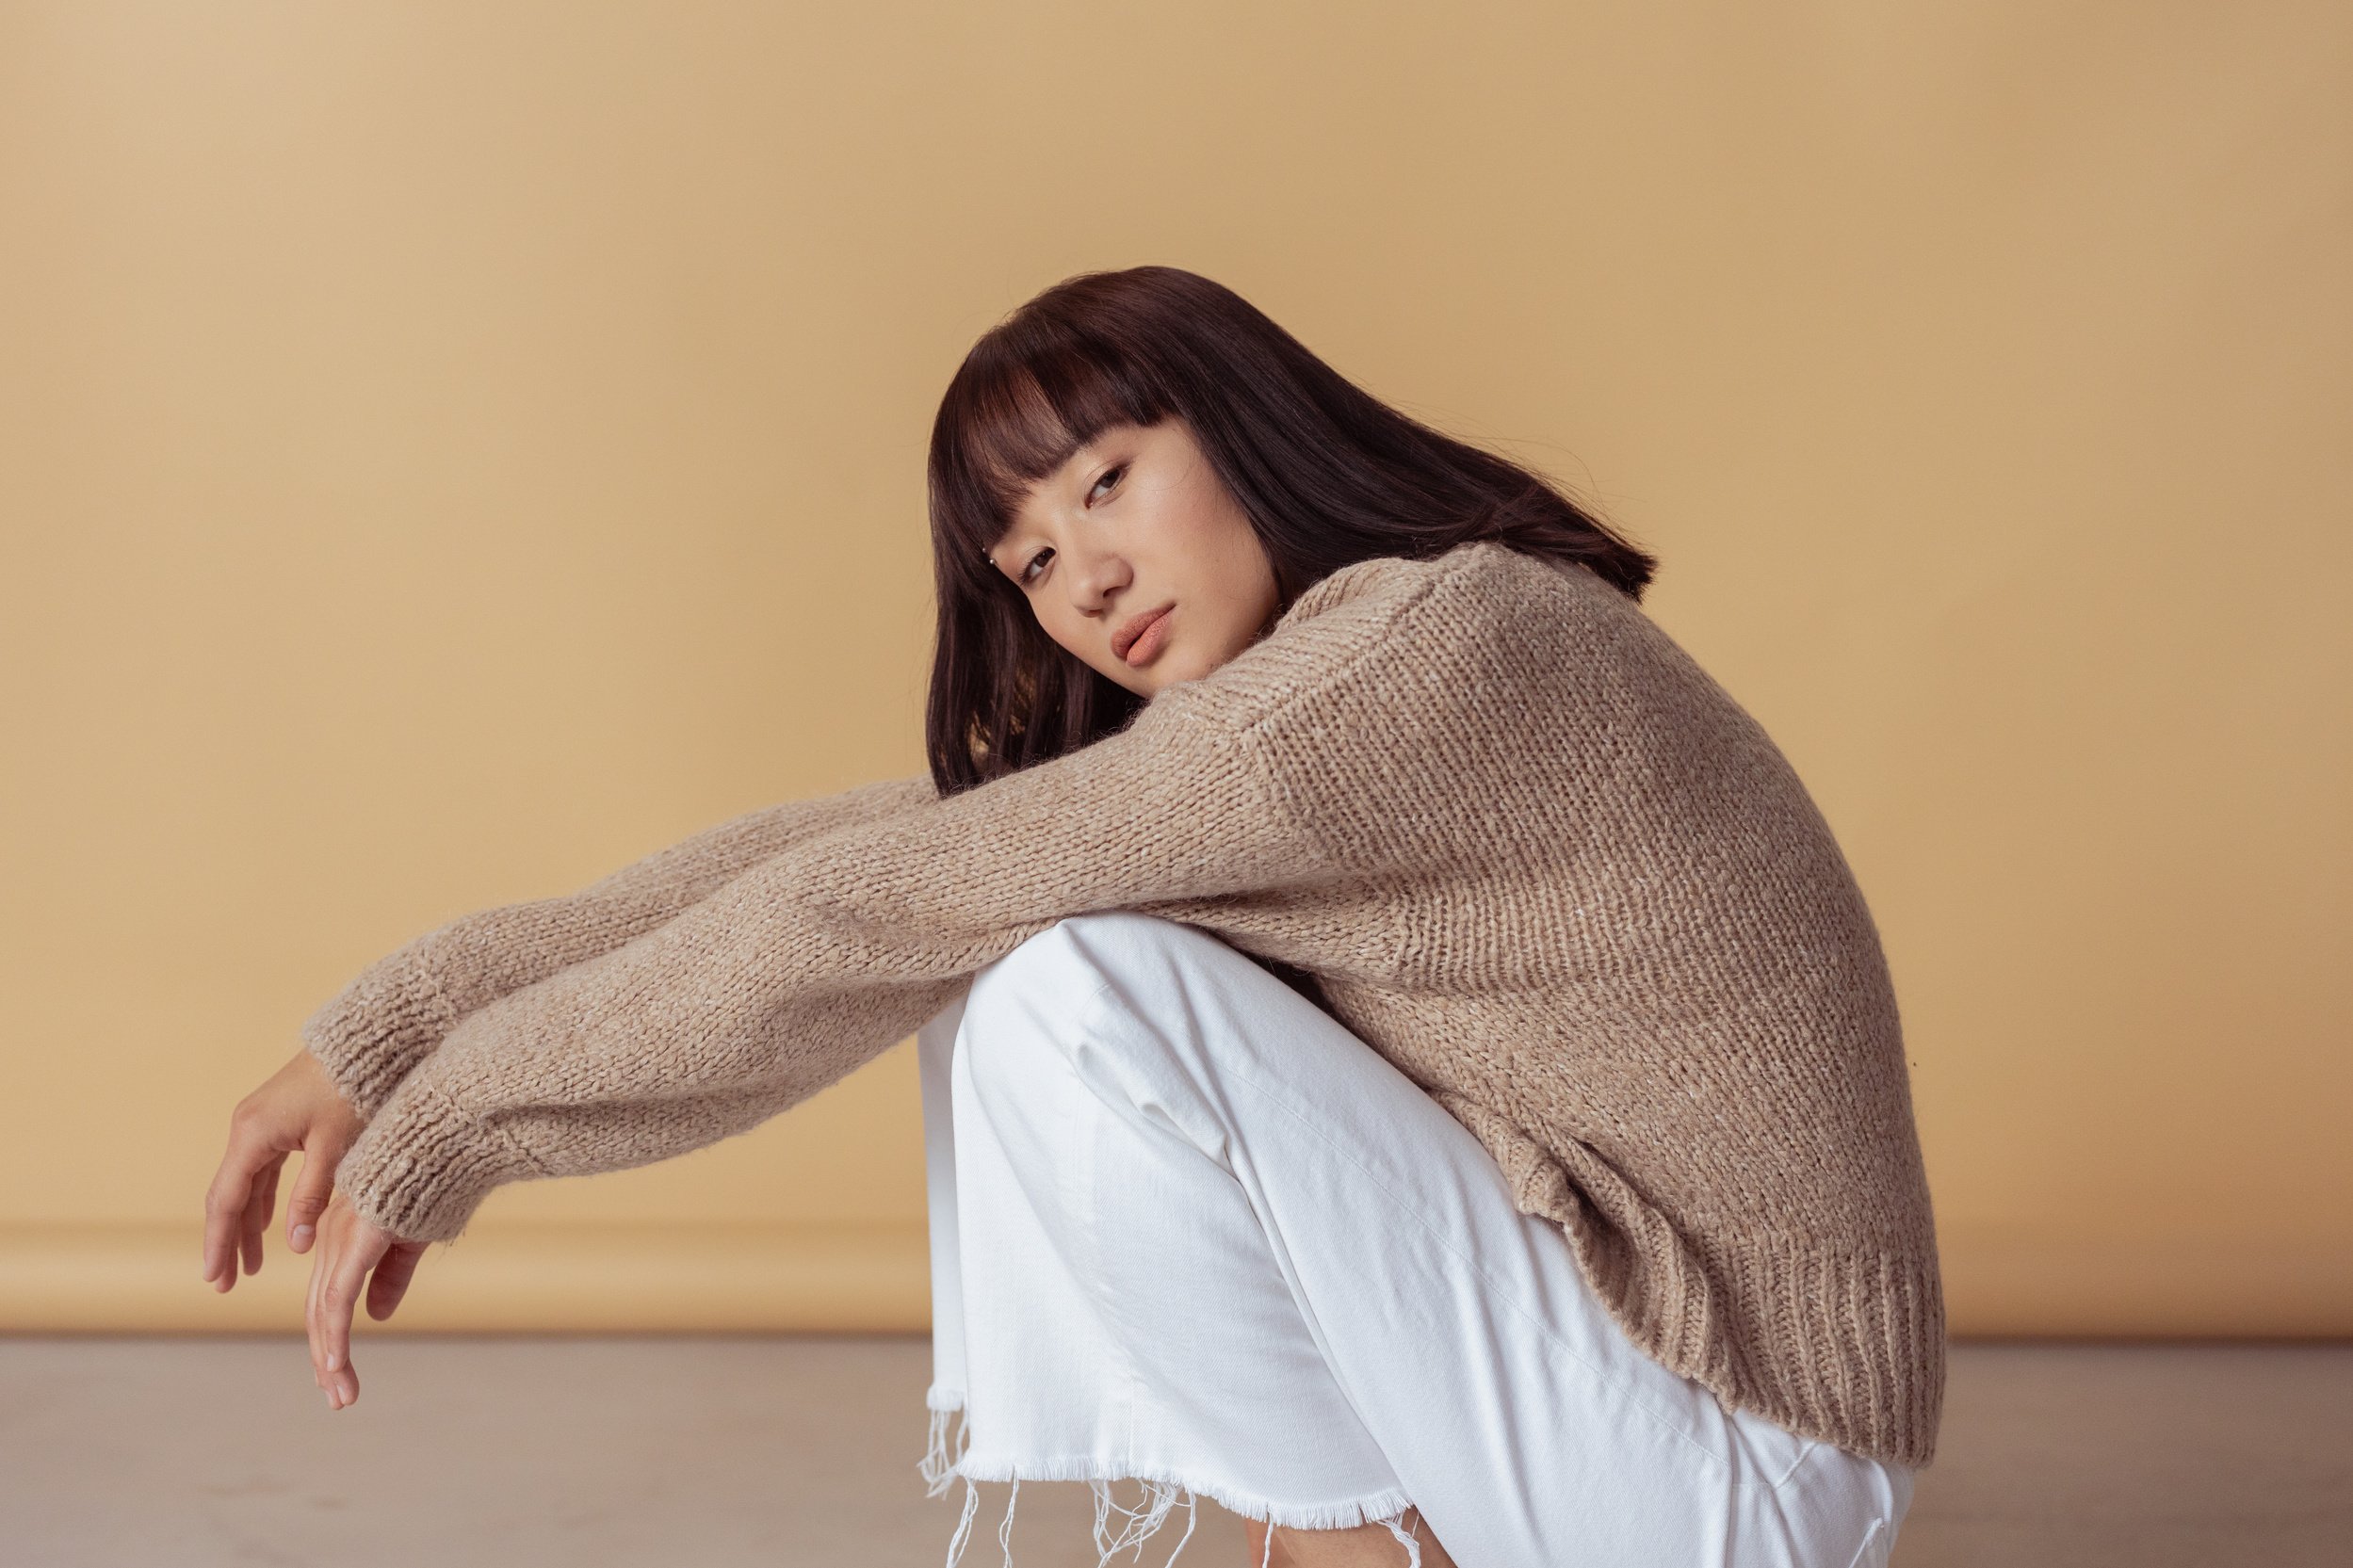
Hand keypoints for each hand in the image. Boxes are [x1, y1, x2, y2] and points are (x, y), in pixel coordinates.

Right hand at [202, 1045, 367, 1290]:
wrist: (368, 1041)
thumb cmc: (353, 1089)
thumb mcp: (335, 1147)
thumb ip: (312, 1197)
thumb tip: (296, 1246)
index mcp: (253, 1134)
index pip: (227, 1200)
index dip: (220, 1243)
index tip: (214, 1279)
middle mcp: (247, 1127)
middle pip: (228, 1195)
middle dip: (227, 1240)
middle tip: (225, 1284)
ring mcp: (260, 1122)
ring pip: (246, 1184)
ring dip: (246, 1223)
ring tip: (249, 1266)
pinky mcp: (278, 1120)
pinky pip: (262, 1169)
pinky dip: (263, 1199)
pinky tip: (267, 1226)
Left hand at [305, 1189, 426, 1410]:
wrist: (440, 1139)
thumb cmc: (430, 1178)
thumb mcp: (412, 1236)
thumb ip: (392, 1274)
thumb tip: (377, 1315)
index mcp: (342, 1236)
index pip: (328, 1299)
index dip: (330, 1341)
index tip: (335, 1376)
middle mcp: (332, 1241)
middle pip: (320, 1312)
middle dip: (326, 1360)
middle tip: (338, 1399)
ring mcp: (342, 1241)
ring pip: (325, 1313)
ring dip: (330, 1359)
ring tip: (340, 1396)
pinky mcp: (357, 1242)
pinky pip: (339, 1296)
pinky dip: (335, 1333)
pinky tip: (335, 1363)